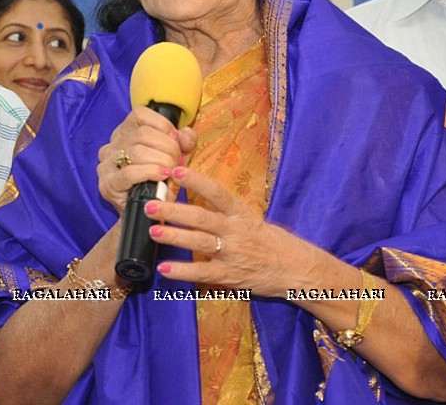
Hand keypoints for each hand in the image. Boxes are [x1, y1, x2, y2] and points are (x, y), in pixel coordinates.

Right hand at [97, 107, 195, 214]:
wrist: (148, 214)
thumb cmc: (161, 180)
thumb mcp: (175, 155)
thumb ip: (183, 141)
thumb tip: (184, 136)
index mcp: (126, 131)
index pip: (140, 115)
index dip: (163, 125)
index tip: (177, 141)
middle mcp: (112, 144)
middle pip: (142, 134)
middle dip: (167, 147)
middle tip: (177, 161)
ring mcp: (106, 164)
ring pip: (137, 151)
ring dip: (161, 160)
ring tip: (172, 171)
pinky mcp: (107, 184)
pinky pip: (129, 173)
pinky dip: (150, 172)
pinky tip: (162, 175)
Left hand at [146, 167, 320, 297]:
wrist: (295, 269)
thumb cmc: (270, 241)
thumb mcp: (250, 219)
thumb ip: (224, 211)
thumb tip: (195, 196)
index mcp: (240, 213)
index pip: (216, 192)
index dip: (195, 180)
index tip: (174, 170)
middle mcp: (235, 231)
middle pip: (201, 217)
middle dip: (173, 210)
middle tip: (150, 204)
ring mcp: (232, 253)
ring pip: (199, 242)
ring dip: (174, 236)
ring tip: (152, 230)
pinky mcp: (230, 275)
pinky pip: (203, 272)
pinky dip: (183, 271)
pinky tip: (164, 268)